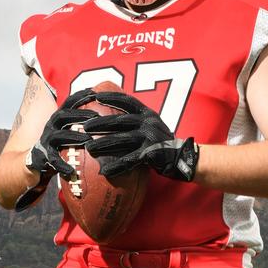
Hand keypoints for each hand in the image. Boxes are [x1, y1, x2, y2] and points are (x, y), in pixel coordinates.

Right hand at [15, 89, 94, 210]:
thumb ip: (79, 125)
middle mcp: (50, 128)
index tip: (94, 92)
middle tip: (96, 116)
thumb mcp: (66, 133)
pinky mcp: (42, 158)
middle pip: (63, 116)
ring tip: (88, 140)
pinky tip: (72, 171)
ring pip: (59, 136)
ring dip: (74, 136)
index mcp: (57, 121)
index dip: (79, 96)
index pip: (68, 104)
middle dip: (79, 114)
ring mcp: (45, 142)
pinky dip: (62, 166)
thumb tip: (103, 118)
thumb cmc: (56, 148)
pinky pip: (53, 161)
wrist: (32, 164)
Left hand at [83, 92, 199, 181]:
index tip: (95, 96)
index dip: (111, 96)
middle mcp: (148, 122)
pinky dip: (116, 166)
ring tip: (89, 148)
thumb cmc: (161, 142)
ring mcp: (150, 138)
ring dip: (104, 144)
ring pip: (122, 140)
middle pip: (120, 121)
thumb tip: (112, 119)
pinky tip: (105, 171)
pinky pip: (130, 160)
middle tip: (85, 126)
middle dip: (101, 123)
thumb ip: (136, 120)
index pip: (127, 100)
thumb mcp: (151, 125)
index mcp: (147, 113)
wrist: (182, 157)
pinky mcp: (151, 154)